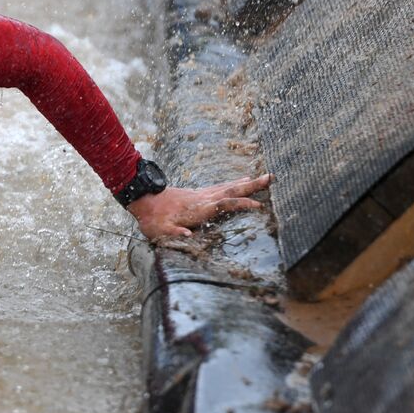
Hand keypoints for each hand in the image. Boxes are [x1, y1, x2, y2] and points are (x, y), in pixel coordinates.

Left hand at [127, 173, 272, 240]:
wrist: (142, 199)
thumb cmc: (152, 220)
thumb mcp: (159, 231)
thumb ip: (174, 233)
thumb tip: (188, 235)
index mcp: (197, 209)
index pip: (224, 205)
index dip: (240, 204)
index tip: (258, 204)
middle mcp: (203, 199)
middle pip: (232, 190)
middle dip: (252, 186)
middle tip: (271, 177)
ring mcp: (201, 194)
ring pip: (228, 187)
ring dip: (247, 183)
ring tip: (264, 178)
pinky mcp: (198, 193)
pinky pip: (221, 187)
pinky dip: (234, 184)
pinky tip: (241, 182)